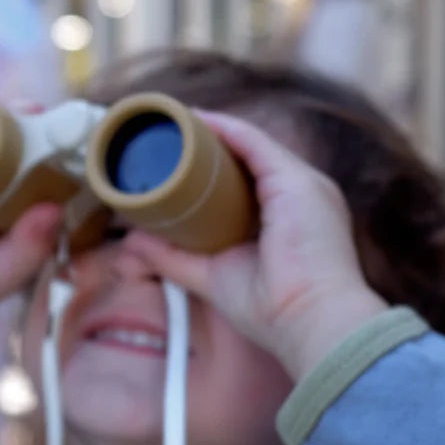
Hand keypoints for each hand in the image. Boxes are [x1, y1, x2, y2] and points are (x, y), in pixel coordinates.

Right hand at [0, 75, 60, 376]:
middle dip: (24, 120)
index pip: (37, 165)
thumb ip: (29, 247)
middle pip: (6, 137)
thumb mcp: (3, 273)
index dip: (54, 148)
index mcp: (12, 199)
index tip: (74, 138)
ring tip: (3, 104)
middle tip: (40, 113)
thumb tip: (54, 211)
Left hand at [125, 112, 386, 380]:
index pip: (252, 181)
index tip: (178, 161)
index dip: (215, 169)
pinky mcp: (295, 181)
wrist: (311, 323)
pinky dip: (224, 129)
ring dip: (212, 132)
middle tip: (169, 138)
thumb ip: (175, 258)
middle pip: (252, 159)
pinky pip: (254, 142)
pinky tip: (195, 121)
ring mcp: (304, 184)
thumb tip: (133, 242)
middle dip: (211, 146)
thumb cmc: (275, 312)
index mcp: (292, 217)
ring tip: (175, 124)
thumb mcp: (213, 277)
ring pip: (252, 145)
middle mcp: (304, 194)